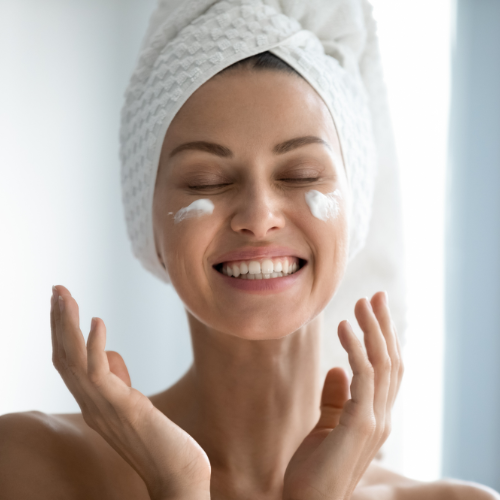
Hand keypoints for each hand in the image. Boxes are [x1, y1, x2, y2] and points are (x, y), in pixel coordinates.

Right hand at [50, 285, 210, 499]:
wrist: (178, 477)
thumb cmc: (161, 442)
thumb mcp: (134, 405)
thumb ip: (118, 382)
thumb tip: (111, 354)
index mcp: (92, 404)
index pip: (67, 363)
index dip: (60, 333)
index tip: (61, 303)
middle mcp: (90, 406)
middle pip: (63, 357)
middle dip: (58, 321)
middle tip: (56, 289)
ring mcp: (104, 408)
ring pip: (74, 361)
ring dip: (67, 326)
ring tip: (64, 296)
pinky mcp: (124, 407)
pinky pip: (99, 374)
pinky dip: (95, 345)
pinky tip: (98, 321)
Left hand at [283, 291, 403, 499]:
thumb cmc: (313, 471)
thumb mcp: (325, 427)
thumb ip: (334, 398)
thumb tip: (336, 368)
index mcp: (374, 416)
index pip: (388, 369)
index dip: (385, 338)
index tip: (374, 309)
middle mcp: (381, 417)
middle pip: (392, 361)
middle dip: (384, 326)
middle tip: (375, 295)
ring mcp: (374, 421)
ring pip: (383, 364)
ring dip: (373, 329)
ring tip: (360, 303)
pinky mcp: (360, 425)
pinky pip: (363, 377)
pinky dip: (357, 348)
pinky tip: (345, 327)